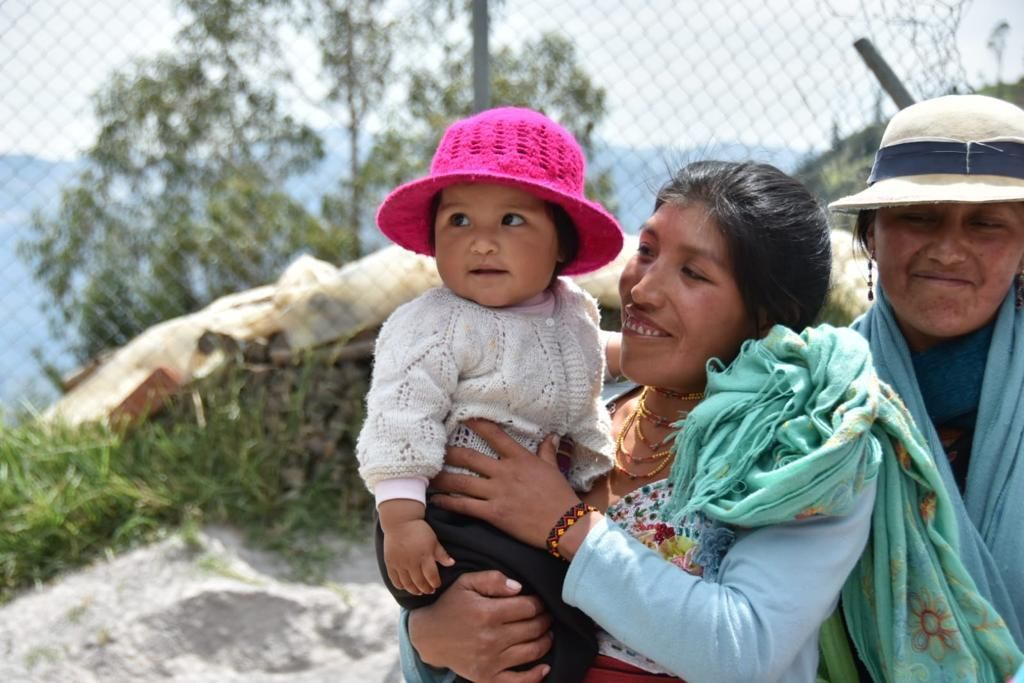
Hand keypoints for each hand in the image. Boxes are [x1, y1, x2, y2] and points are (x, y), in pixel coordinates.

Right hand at [382, 518, 452, 594]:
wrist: (400, 521)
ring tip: (418, 591)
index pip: (432, 576)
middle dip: (426, 589)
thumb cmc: (419, 530)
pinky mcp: (390, 562)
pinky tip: (405, 587)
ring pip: (407, 583)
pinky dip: (400, 585)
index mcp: (425, 555)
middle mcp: (412, 561)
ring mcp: (400, 563)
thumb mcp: (433, 540)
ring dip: (414, 590)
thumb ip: (441, 553)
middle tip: (429, 591)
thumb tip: (452, 563)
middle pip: (420, 582)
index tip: (437, 585)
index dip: (435, 583)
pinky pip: (394, 579)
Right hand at [409, 570, 552, 681]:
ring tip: (547, 633)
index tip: (539, 603)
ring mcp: (489, 661)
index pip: (528, 608)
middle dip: (545, 620)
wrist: (429, 637)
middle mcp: (490, 638)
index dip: (539, 603)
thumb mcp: (466, 583)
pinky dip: (536, 675)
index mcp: (486, 613)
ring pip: (532, 651)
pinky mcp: (487, 678)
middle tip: (546, 616)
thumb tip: (519, 588)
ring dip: (545, 641)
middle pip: (533, 628)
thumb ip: (493, 579)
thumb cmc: (450, 606)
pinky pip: (518, 681)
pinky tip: (544, 667)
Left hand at [431, 420, 580, 548]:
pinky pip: (465, 506)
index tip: (462, 418)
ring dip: (442, 478)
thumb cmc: (560, 496)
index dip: (476, 424)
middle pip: (469, 457)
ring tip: (427, 476)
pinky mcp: (494, 513)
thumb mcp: (553, 469)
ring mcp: (498, 493)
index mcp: (520, 458)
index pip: (494, 435)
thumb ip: (547, 451)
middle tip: (433, 450)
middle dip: (448, 453)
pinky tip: (436, 501)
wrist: (566, 524)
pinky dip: (448, 503)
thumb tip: (551, 436)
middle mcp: (505, 472)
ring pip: (462, 482)